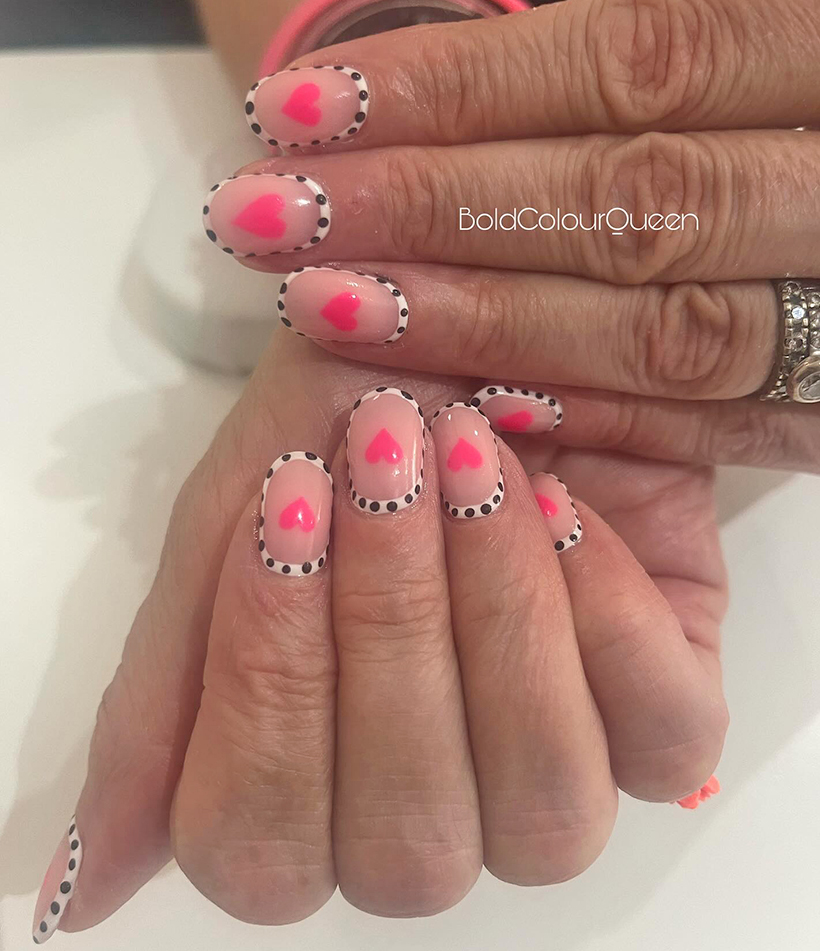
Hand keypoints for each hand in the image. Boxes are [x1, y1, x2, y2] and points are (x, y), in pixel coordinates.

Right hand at [33, 336, 726, 938]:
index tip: (287, 509)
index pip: (262, 850)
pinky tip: (561, 503)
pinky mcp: (665, 710)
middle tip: (381, 458)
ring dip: (495, 620)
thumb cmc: (335, 420)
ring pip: (547, 817)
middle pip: (409, 849)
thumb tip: (87, 886)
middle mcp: (434, 805)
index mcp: (309, 781)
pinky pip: (666, 744)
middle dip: (389, 636)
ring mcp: (559, 769)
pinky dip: (607, 614)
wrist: (467, 324)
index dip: (267, 694)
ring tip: (470, 463)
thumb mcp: (226, 527)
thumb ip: (165, 697)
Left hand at [200, 0, 819, 470]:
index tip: (297, 115)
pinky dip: (589, 416)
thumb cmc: (785, 92)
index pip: (632, 60)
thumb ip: (620, 46)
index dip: (455, 91)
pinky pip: (711, 425)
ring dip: (478, 325)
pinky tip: (464, 404)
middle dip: (430, 213)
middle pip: (624, 202)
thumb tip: (465, 24)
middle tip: (266, 219)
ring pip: (659, 330)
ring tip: (321, 308)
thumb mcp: (732, 32)